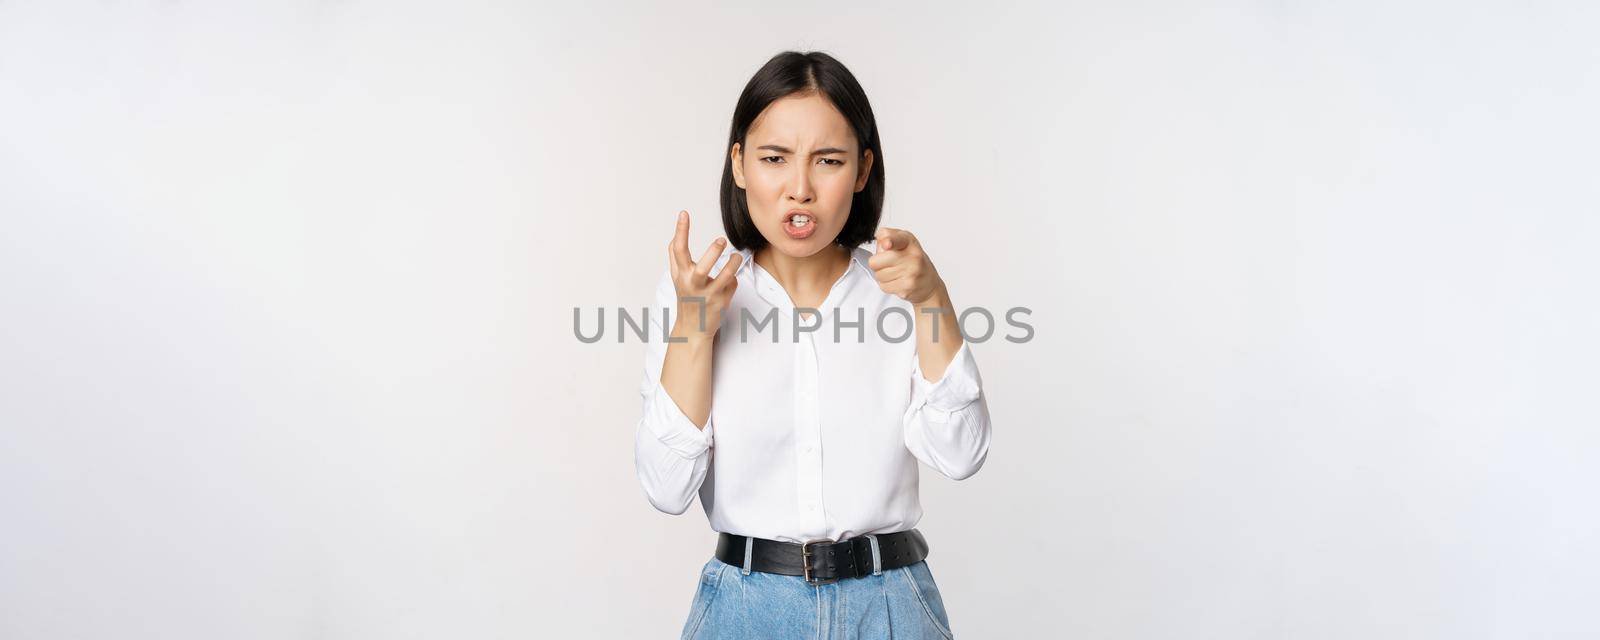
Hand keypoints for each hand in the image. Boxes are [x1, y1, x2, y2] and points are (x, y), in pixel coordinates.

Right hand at [667, 210, 741, 337]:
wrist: (692, 329)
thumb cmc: (686, 298)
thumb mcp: (677, 278)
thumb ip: (676, 258)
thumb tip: (674, 236)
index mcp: (681, 275)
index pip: (677, 250)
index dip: (681, 231)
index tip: (684, 213)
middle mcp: (693, 285)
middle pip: (703, 268)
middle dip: (713, 253)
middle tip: (721, 240)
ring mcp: (708, 295)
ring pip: (725, 278)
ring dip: (732, 265)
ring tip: (736, 257)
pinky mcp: (721, 303)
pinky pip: (732, 285)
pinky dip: (732, 281)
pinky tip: (728, 283)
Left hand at [868, 227, 945, 306]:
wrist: (929, 283)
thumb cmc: (913, 260)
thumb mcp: (902, 241)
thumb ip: (886, 236)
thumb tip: (880, 242)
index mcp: (909, 241)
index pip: (897, 239)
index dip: (890, 241)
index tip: (887, 244)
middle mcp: (913, 256)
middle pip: (875, 262)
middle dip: (877, 264)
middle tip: (889, 263)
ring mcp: (911, 274)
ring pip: (878, 275)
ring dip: (882, 275)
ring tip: (895, 272)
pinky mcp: (907, 289)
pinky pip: (884, 286)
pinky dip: (887, 285)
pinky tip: (898, 281)